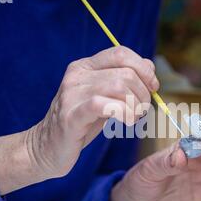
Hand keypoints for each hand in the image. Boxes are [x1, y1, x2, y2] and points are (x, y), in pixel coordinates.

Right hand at [0, 46, 157, 194]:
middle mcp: (77, 76)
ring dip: (136, 105)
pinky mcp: (71, 116)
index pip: (121, 53)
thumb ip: (123, 80)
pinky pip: (103, 105)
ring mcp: (72, 94)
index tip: (152, 86)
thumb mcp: (104, 97)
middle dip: (143, 93)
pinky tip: (126, 121)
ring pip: (118, 86)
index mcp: (84, 66)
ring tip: (133, 117)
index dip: (143, 68)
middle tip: (142, 110)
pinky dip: (123, 112)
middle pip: (125, 73)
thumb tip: (149, 66)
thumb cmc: (81, 123)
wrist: (47, 148)